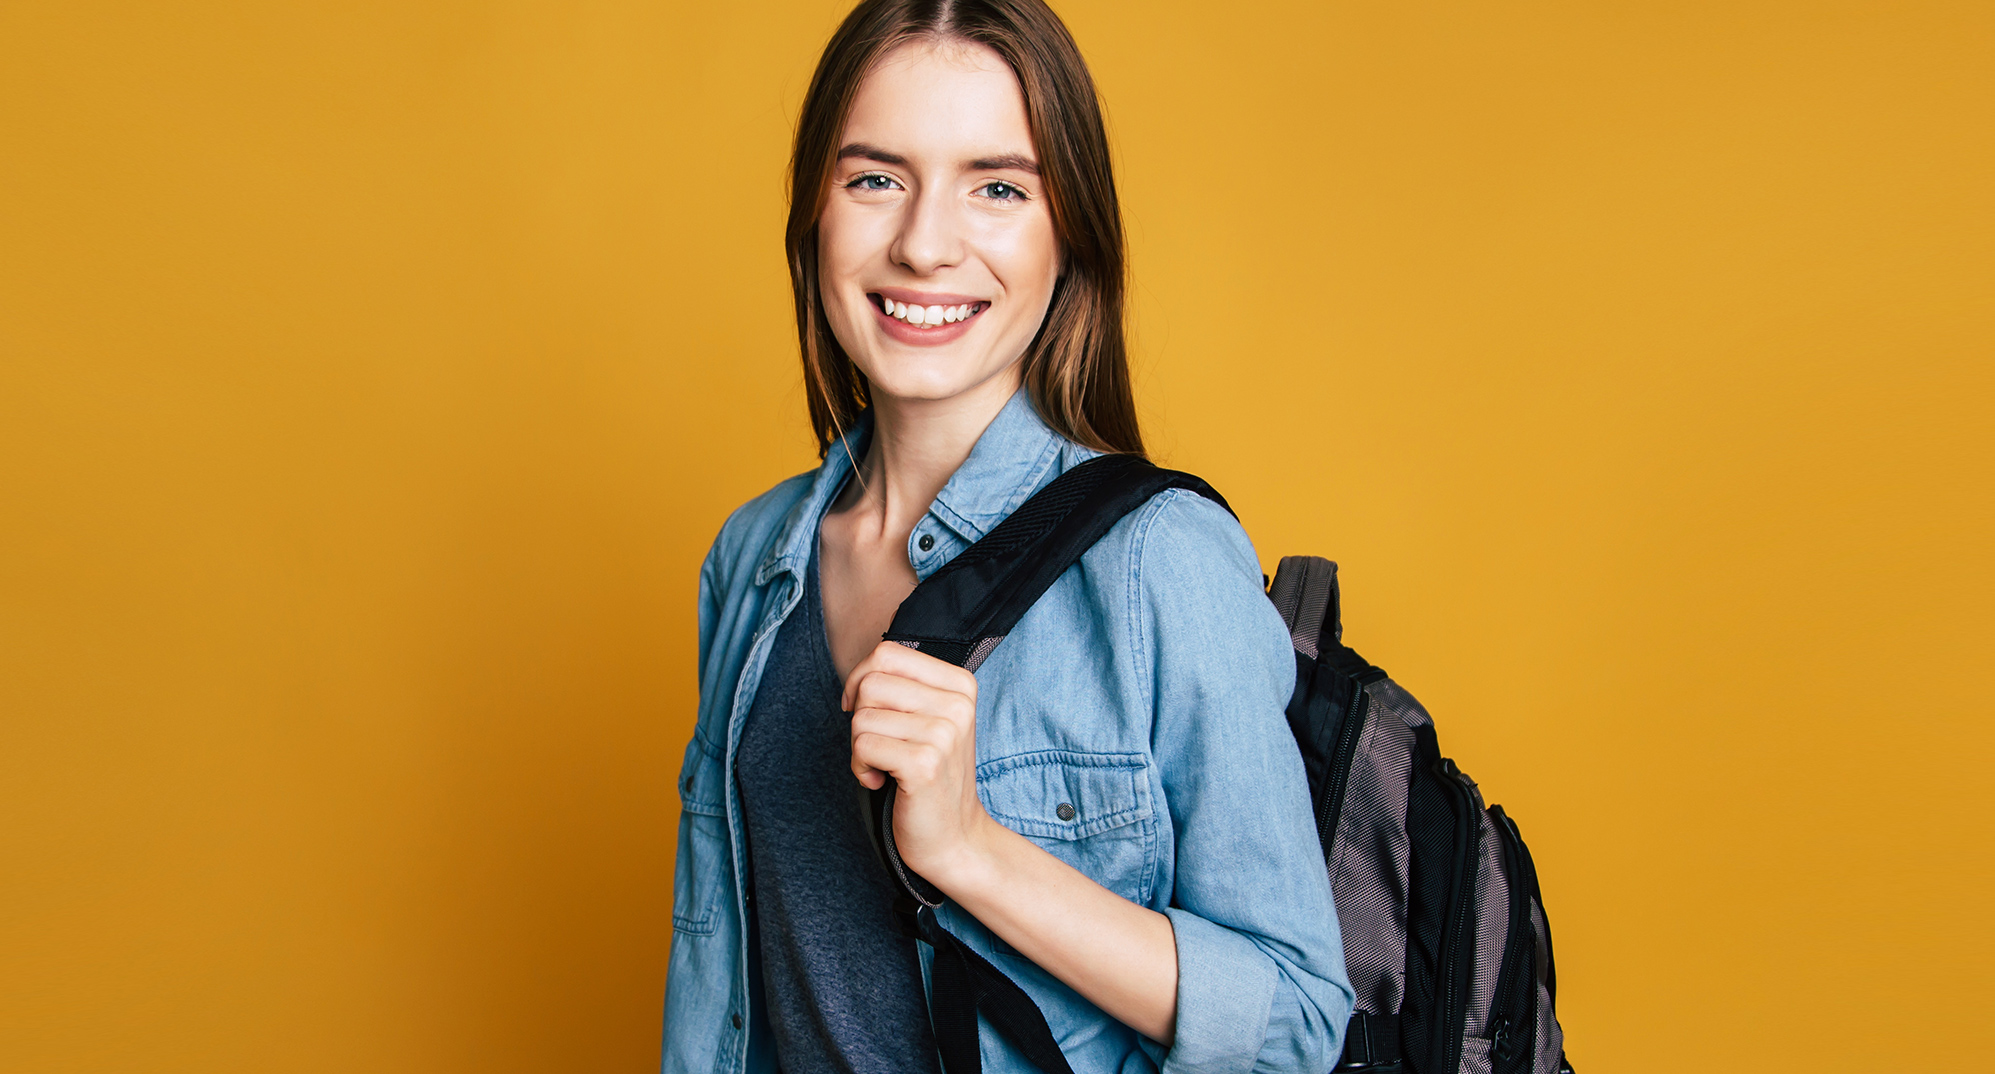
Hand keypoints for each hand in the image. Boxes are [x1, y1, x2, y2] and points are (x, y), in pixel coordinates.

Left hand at [844, 640, 993, 886]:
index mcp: (960, 684)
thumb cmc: (931, 775)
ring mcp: (944, 733)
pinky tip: (881, 782)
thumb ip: (901, 687)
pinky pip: (862, 745)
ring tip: (883, 767)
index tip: (866, 711)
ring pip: (862, 716)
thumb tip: (857, 675)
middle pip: (871, 683)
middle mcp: (957, 704)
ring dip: (859, 748)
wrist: (954, 837)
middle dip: (860, 717)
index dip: (860, 680)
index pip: (887, 653)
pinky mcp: (924, 764)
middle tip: (879, 746)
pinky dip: (860, 767)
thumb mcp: (927, 720)